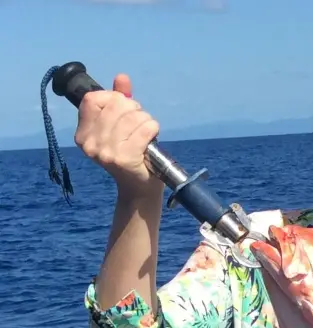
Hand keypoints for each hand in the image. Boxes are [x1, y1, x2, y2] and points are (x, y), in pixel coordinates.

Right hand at [74, 74, 162, 193]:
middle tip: (139, 122)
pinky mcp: (124, 159)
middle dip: (134, 109)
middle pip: (115, 105)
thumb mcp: (122, 126)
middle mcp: (90, 144)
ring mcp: (105, 152)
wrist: (140, 188)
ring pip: (132, 116)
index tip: (123, 109)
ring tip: (146, 131)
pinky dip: (152, 129)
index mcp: (83, 134)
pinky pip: (144, 129)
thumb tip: (121, 77)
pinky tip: (151, 137)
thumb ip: (120, 100)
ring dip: (146, 120)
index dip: (112, 98)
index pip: (92, 99)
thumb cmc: (132, 153)